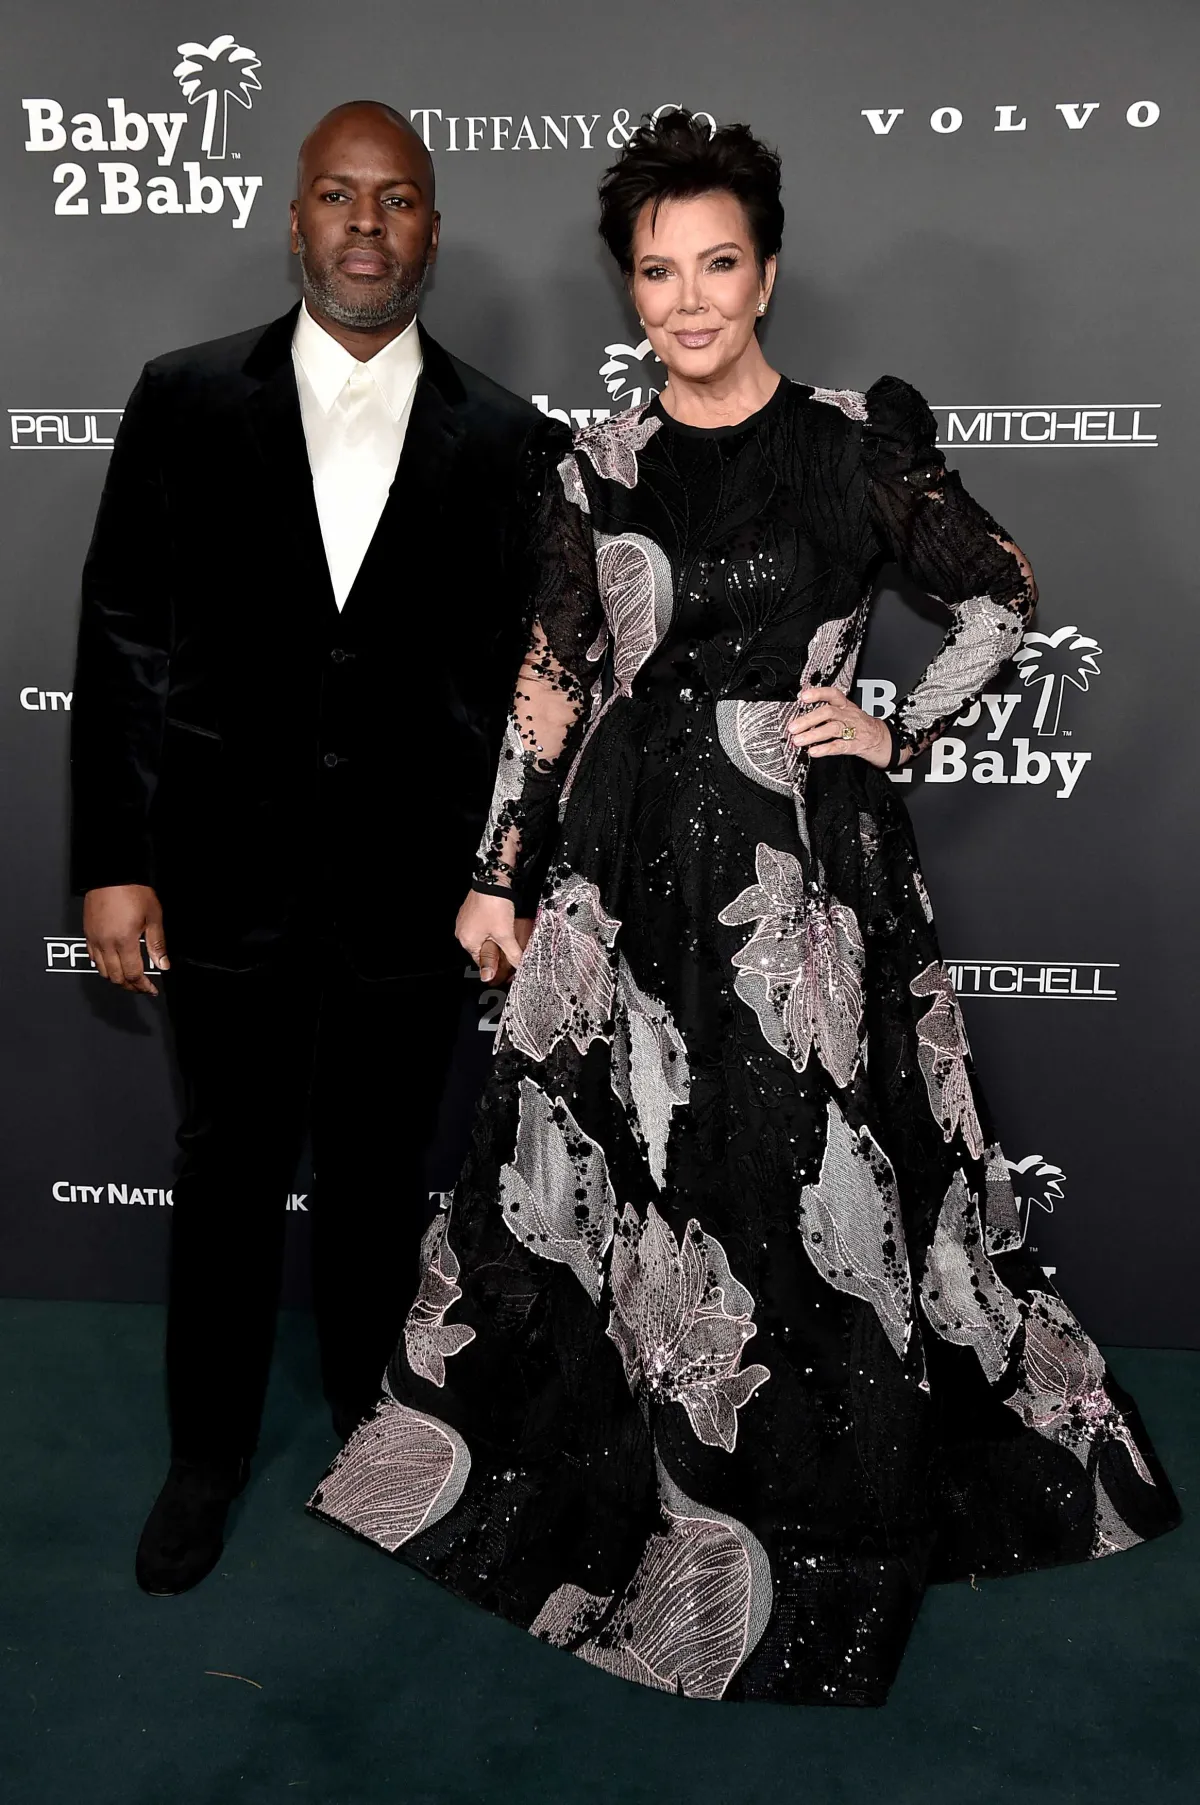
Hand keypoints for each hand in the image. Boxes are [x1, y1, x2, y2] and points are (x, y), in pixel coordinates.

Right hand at [83, 884, 168, 996]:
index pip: (133, 974)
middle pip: (116, 977)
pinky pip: (93, 958)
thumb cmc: (132, 890)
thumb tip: (162, 964)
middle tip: (142, 986)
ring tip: (130, 977)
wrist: (111, 874)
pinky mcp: (88, 933)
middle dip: (131, 986)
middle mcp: (106, 943)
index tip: (151, 989)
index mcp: (124, 941)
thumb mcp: (153, 916)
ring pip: (103, 971)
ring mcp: (94, 939)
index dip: (143, 986)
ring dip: (117, 978)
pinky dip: (103, 966)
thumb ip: (157, 944)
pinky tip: (113, 963)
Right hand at [456, 891, 526, 983]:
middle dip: (497, 949)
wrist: (493, 879)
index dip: (496, 965)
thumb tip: (518, 965)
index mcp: (467, 941)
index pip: (481, 961)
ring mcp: (466, 919)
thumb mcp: (506, 934)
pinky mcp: (473, 909)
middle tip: (510, 947)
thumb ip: (512, 953)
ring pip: (484, 936)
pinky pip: (483, 924)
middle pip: (483, 948)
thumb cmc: (494, 904)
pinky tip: (503, 921)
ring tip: (508, 932)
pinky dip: (493, 926)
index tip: (506, 968)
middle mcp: (463, 931)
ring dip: (496, 937)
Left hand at [787, 687, 902, 769]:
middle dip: (808, 720)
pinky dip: (824, 749)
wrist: (881, 738)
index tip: (803, 697)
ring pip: (832, 729)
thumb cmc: (858, 724)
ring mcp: (852, 730)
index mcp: (845, 705)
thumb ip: (825, 710)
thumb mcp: (845, 711)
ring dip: (813, 735)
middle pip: (828, 713)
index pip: (832, 694)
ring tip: (798, 740)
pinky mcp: (854, 745)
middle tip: (793, 727)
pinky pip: (839, 746)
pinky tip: (813, 752)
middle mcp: (848, 715)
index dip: (818, 693)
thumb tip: (800, 712)